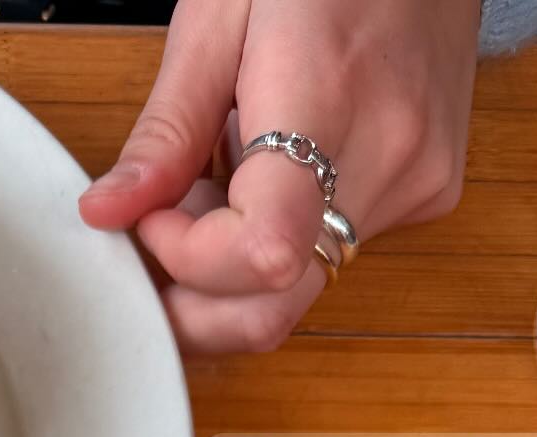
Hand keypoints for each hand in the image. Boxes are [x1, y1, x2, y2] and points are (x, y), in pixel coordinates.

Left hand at [79, 0, 480, 355]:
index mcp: (327, 96)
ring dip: (233, 266)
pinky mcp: (428, 193)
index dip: (190, 261)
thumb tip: (107, 214)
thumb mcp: (219, 14)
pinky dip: (279, 238)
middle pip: (274, 308)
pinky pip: (332, 255)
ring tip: (221, 180)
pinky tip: (270, 169)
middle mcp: (387, 157)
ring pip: (298, 289)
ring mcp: (417, 182)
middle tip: (162, 234)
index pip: (261, 253)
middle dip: (196, 302)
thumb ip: (166, 130)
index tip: (155, 215)